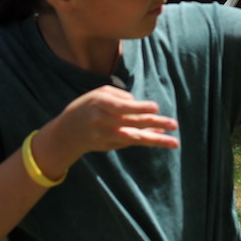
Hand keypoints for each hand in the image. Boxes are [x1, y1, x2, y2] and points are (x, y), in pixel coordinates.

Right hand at [32, 85, 178, 178]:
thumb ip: (119, 97)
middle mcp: (102, 122)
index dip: (138, 108)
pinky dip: (146, 139)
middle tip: (174, 124)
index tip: (155, 106)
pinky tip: (160, 137)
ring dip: (155, 139)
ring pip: (134, 138)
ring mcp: (106, 137)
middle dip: (154, 124)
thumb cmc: (85, 107)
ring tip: (174, 142)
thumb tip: (141, 106)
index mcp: (98, 104)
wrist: (66, 134)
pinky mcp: (109, 146)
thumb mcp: (98, 94)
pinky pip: (131, 142)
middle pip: (132, 124)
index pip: (121, 107)